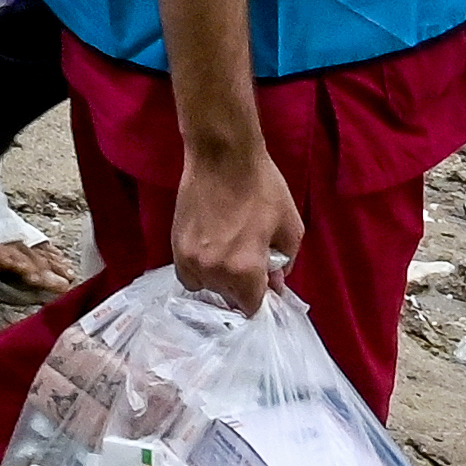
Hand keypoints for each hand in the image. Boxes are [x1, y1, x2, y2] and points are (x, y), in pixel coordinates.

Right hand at [168, 137, 303, 312]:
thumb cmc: (263, 189)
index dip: (261, 299)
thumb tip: (274, 282)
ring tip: (229, 255)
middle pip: (227, 298)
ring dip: (219, 279)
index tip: (265, 287)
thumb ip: (285, 263)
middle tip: (251, 263)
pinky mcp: (175, 244)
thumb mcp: (290, 228)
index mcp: (245, 270)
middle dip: (242, 287)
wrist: (223, 158)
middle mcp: (214, 271)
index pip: (251, 307)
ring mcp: (189, 258)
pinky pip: (187, 272)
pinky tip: (212, 251)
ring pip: (205, 286)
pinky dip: (200, 269)